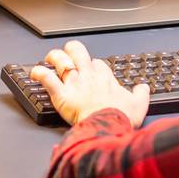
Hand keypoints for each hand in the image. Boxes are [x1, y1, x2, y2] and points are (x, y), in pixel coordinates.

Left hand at [31, 40, 149, 127]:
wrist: (107, 127)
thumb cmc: (121, 117)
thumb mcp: (139, 105)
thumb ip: (141, 94)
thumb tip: (144, 88)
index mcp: (105, 78)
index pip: (98, 63)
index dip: (94, 65)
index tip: (93, 70)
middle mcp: (88, 77)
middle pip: (78, 52)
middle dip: (72, 50)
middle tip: (69, 53)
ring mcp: (74, 84)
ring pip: (61, 61)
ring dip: (53, 57)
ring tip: (49, 58)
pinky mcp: (62, 95)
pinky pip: (47, 79)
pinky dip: (39, 73)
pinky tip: (34, 73)